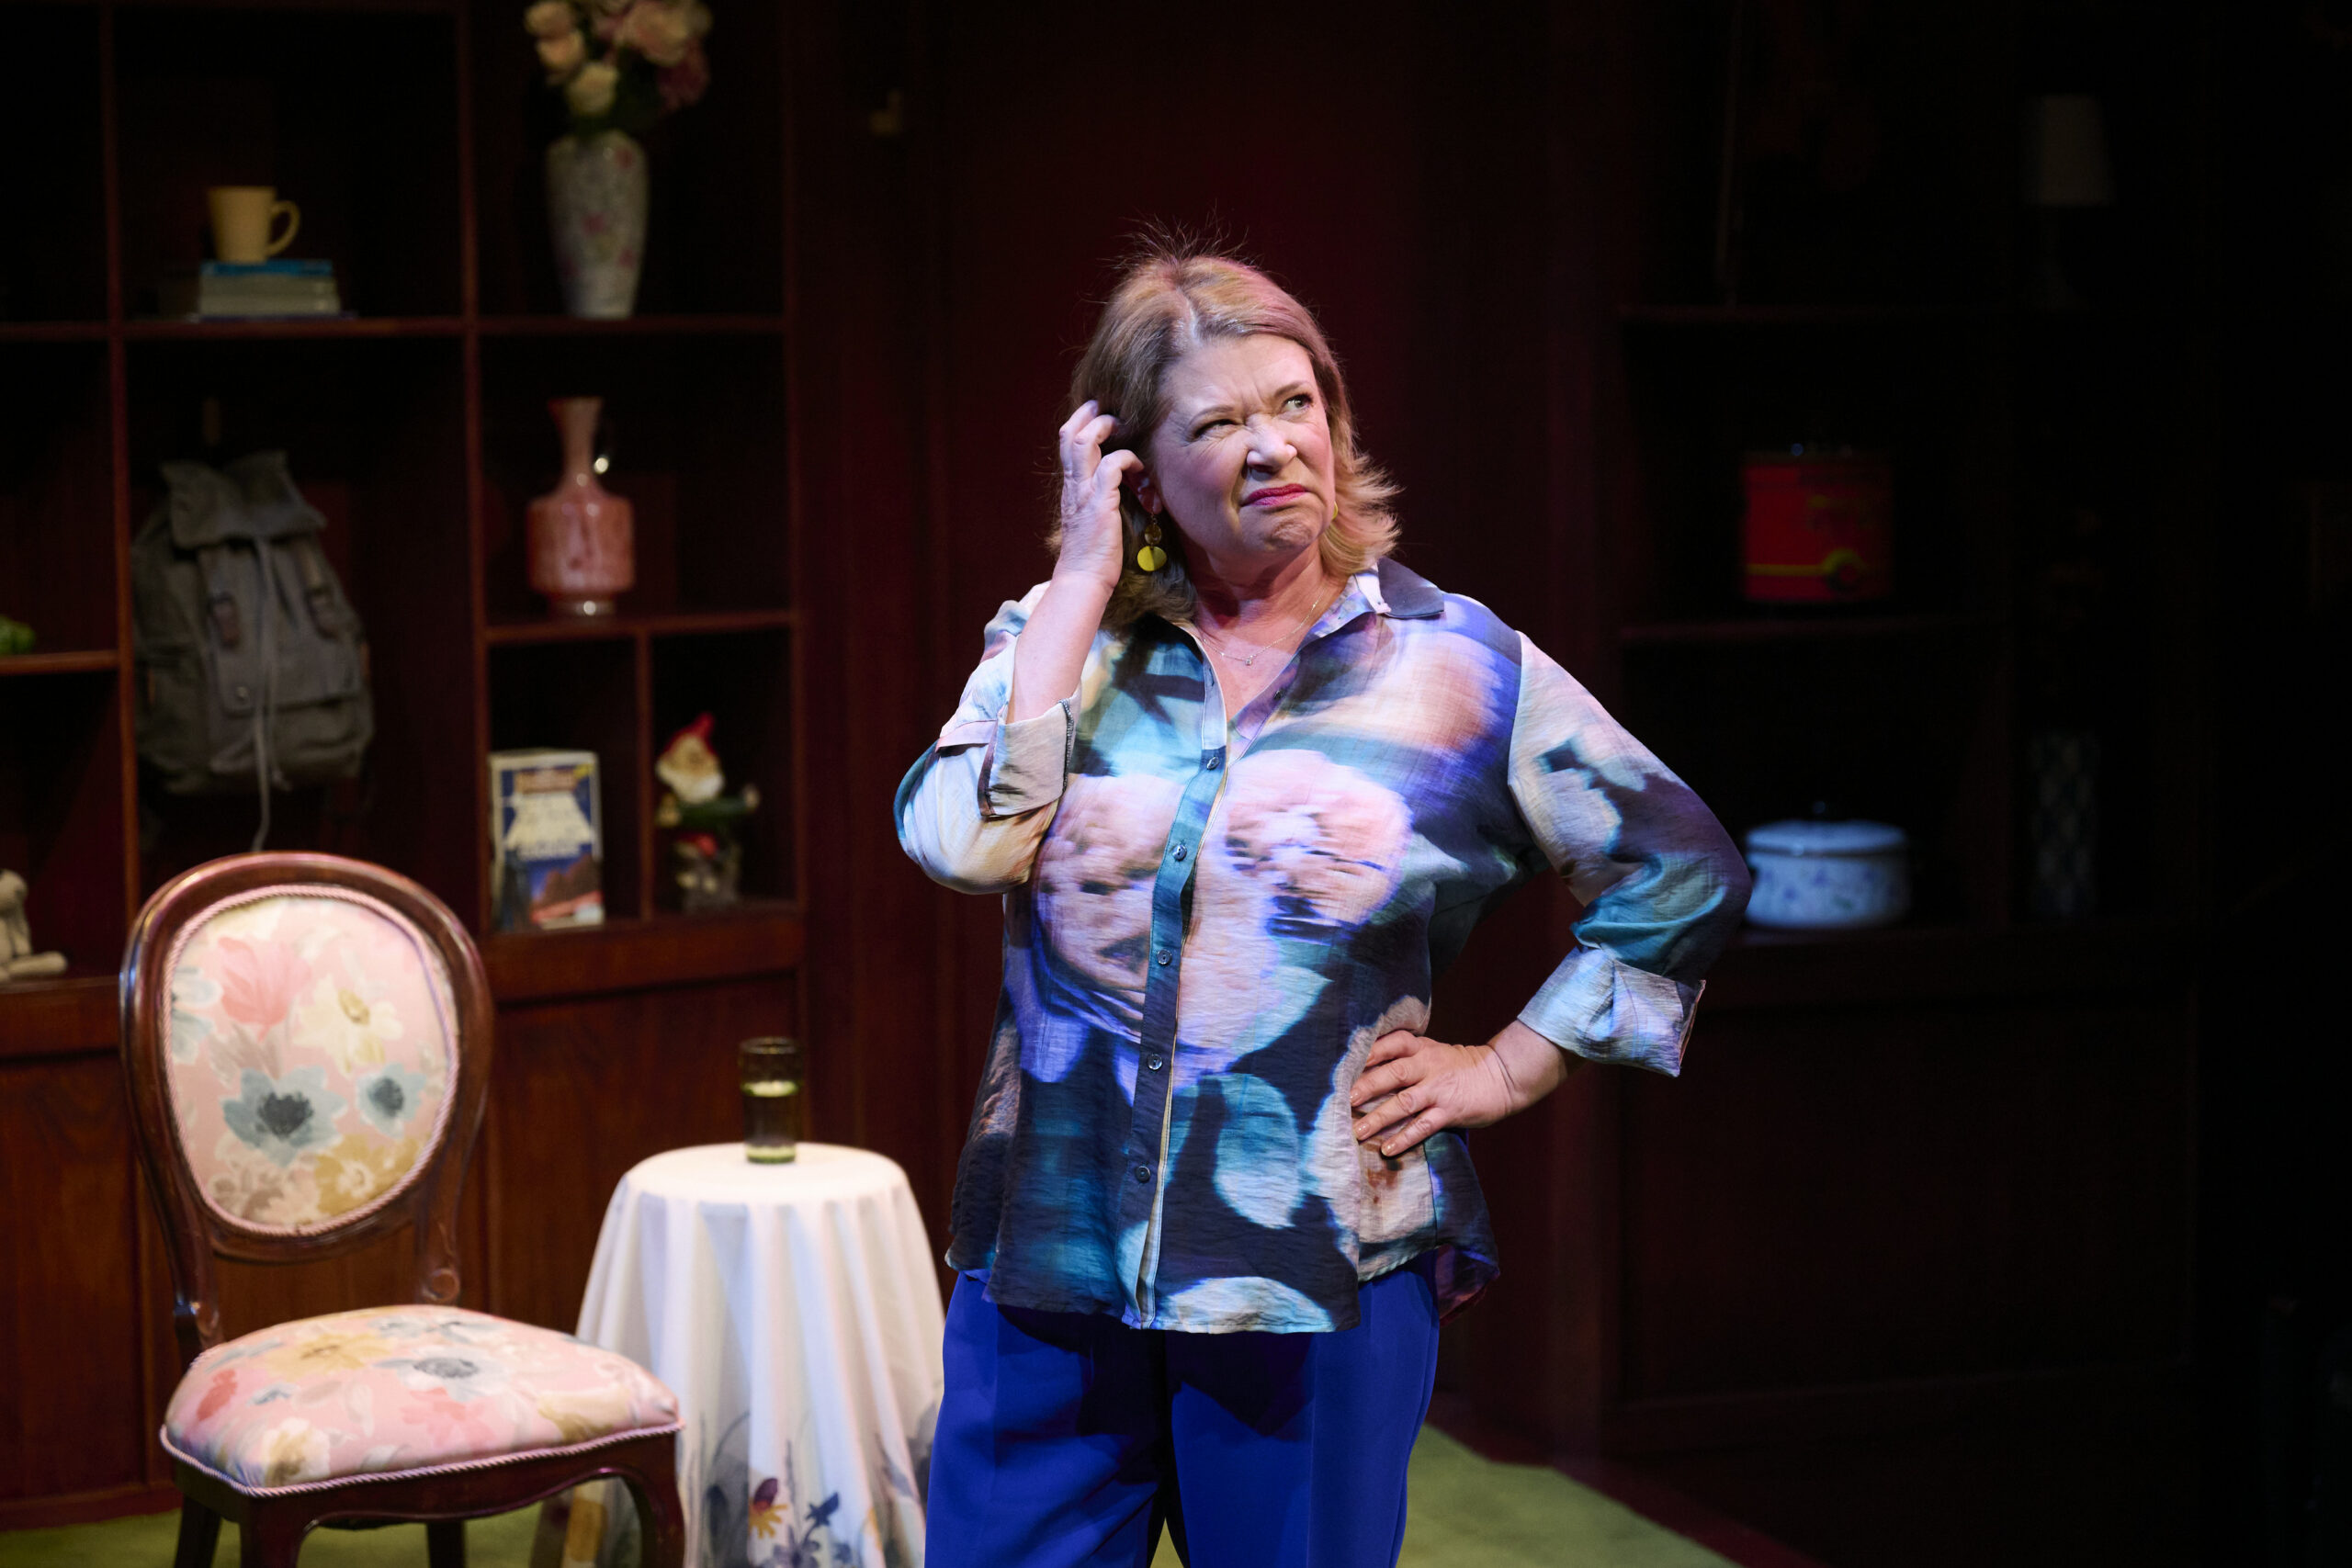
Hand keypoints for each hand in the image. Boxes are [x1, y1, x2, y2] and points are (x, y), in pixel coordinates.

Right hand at [1056, 400, 1143, 592]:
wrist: (1084, 579)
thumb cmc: (1093, 553)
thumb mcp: (1092, 516)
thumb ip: (1099, 495)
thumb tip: (1119, 484)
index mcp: (1071, 486)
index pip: (1067, 442)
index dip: (1082, 421)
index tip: (1102, 415)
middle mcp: (1073, 484)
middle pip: (1070, 433)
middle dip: (1091, 414)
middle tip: (1114, 410)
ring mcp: (1084, 491)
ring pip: (1087, 441)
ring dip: (1109, 430)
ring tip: (1128, 434)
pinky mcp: (1099, 502)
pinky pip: (1114, 465)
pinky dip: (1130, 462)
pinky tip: (1143, 478)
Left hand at [1348, 1021, 1573, 1156]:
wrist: (1501, 1077)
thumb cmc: (1458, 1066)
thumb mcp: (1432, 1052)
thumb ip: (1404, 1057)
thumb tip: (1363, 1069)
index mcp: (1421, 1048)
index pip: (1391, 1043)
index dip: (1368, 1052)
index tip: (1343, 1062)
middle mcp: (1428, 1065)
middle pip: (1392, 1073)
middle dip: (1365, 1086)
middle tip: (1342, 1100)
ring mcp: (1438, 1089)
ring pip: (1404, 1102)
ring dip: (1379, 1117)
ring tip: (1358, 1130)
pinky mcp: (1449, 1111)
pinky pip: (1423, 1126)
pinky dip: (1404, 1138)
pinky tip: (1387, 1149)